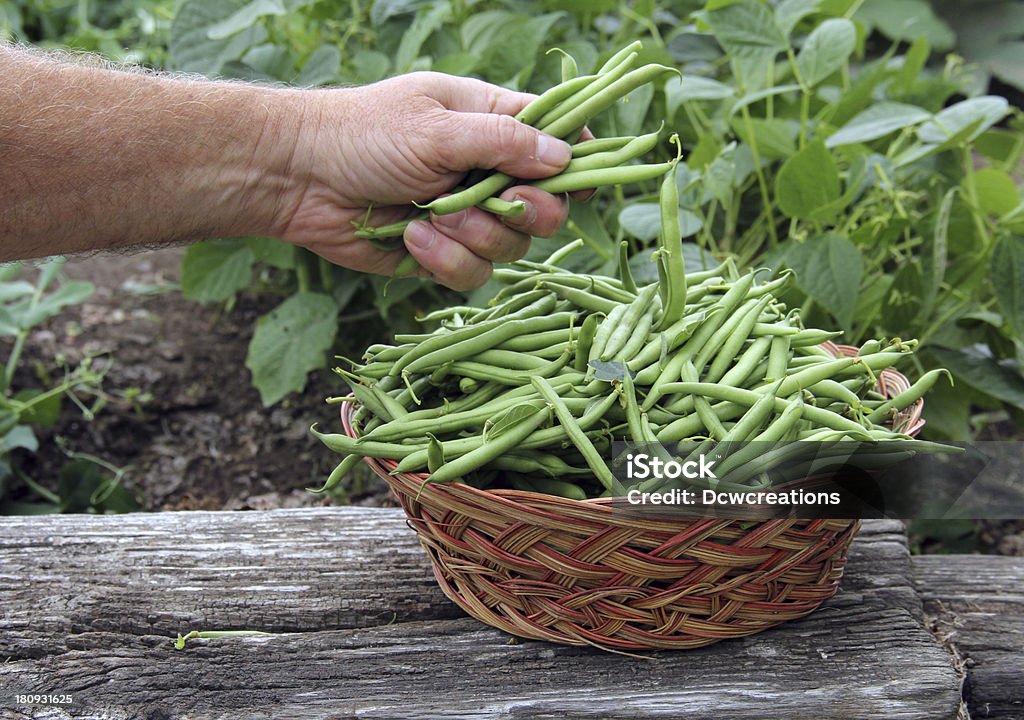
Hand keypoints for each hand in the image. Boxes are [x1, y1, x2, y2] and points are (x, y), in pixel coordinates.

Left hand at [270, 72, 575, 290]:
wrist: (299, 178)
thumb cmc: (363, 134)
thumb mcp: (437, 128)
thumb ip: (503, 143)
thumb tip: (565, 158)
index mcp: (490, 122)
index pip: (554, 137)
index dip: (577, 160)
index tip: (583, 183)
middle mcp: (486, 171)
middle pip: (546, 207)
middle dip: (528, 213)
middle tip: (505, 205)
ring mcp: (465, 216)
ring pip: (511, 247)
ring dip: (474, 237)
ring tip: (431, 217)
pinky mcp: (441, 254)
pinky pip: (472, 273)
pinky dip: (445, 261)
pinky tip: (412, 239)